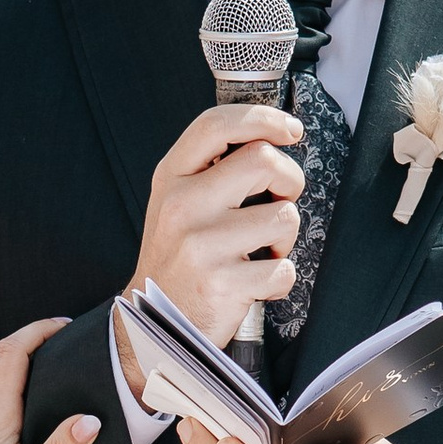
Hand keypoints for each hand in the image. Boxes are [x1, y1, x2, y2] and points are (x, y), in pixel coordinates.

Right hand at [116, 101, 306, 387]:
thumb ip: (212, 168)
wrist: (153, 324)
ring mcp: (200, 244)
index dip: (262, 118)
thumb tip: (271, 139)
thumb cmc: (178, 259)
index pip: (216, 124)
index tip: (289, 129)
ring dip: (286, 237)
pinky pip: (282, 269)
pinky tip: (254, 283)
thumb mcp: (178, 202)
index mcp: (172, 177)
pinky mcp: (220, 282)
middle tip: (278, 201)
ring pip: (283, 215)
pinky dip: (279, 279)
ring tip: (262, 251)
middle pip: (263, 160)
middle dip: (289, 180)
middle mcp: (182, 205)